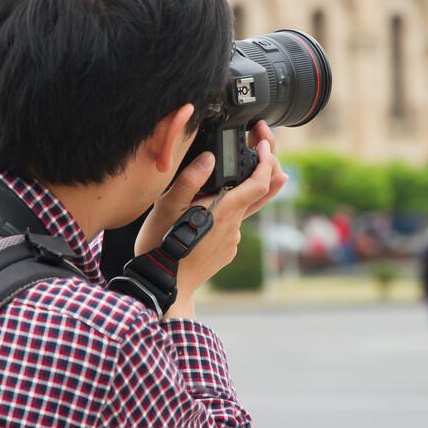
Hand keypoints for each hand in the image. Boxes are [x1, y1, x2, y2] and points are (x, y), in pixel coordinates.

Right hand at [136, 122, 287, 319]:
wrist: (165, 284)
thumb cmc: (162, 245)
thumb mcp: (167, 207)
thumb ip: (190, 180)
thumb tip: (209, 158)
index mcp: (224, 211)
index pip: (258, 184)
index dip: (266, 161)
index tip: (263, 143)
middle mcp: (234, 226)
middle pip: (260, 195)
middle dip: (266, 168)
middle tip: (263, 147)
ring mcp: (232, 240)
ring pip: (242, 210)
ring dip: (240, 192)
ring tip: (225, 179)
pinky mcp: (226, 250)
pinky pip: (231, 226)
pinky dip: (225, 213)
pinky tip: (206, 212)